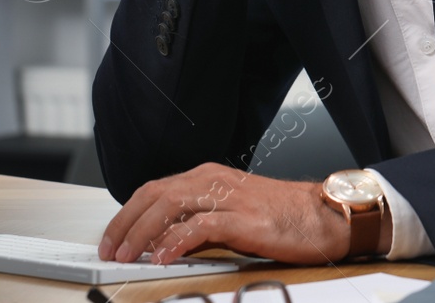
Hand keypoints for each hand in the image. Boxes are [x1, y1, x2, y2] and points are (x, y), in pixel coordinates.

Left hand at [98, 163, 349, 265]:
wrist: (324, 215)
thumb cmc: (283, 217)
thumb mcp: (232, 215)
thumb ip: (198, 224)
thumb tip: (164, 243)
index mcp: (208, 177)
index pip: (155, 189)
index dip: (128, 214)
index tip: (112, 237)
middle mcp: (213, 181)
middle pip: (155, 195)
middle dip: (126, 223)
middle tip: (110, 249)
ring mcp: (228, 197)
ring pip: (170, 206)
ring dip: (142, 233)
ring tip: (127, 255)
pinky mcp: (243, 218)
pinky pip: (199, 227)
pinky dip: (176, 241)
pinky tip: (163, 257)